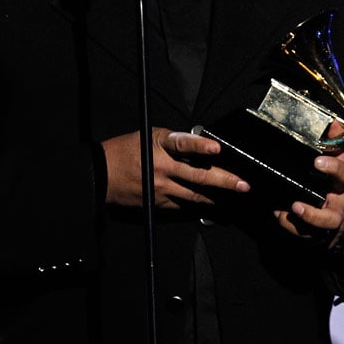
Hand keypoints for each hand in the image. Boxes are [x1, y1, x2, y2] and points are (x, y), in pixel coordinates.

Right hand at [102, 127, 249, 208]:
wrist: (100, 176)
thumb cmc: (125, 151)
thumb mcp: (148, 137)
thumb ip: (174, 141)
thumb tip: (200, 144)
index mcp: (159, 146)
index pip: (182, 144)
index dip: (200, 146)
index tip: (216, 149)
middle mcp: (162, 168)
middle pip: (197, 176)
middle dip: (224, 181)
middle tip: (243, 184)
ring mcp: (161, 189)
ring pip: (195, 196)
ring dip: (218, 198)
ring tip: (236, 198)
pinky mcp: (159, 204)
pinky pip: (185, 206)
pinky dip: (201, 205)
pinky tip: (215, 206)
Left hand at [274, 123, 343, 245]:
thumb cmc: (337, 179)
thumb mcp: (339, 157)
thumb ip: (334, 140)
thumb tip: (332, 122)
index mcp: (342, 184)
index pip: (342, 174)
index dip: (332, 168)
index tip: (317, 162)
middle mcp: (336, 206)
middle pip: (331, 217)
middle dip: (314, 214)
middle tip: (296, 206)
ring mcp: (326, 223)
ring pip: (314, 232)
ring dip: (298, 225)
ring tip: (285, 214)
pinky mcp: (315, 233)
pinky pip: (302, 234)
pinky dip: (289, 226)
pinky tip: (277, 214)